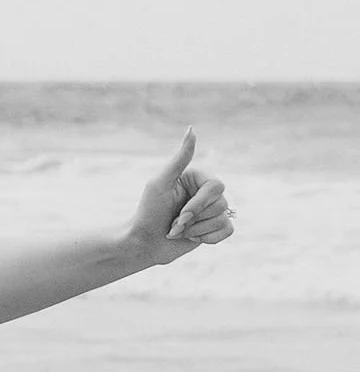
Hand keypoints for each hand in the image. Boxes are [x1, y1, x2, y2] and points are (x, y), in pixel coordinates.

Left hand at [129, 131, 233, 268]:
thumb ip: (180, 158)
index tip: (181, 213)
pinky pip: (227, 230)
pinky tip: (191, 238)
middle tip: (175, 223)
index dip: (199, 204)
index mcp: (197, 177)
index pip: (216, 186)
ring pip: (223, 218)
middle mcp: (206, 192)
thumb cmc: (149, 211)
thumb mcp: (161, 182)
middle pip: (222, 204)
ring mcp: (211, 210)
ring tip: (179, 230)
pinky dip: (207, 238)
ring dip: (197, 230)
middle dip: (195, 219)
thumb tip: (191, 129)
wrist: (144, 243)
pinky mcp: (214, 228)